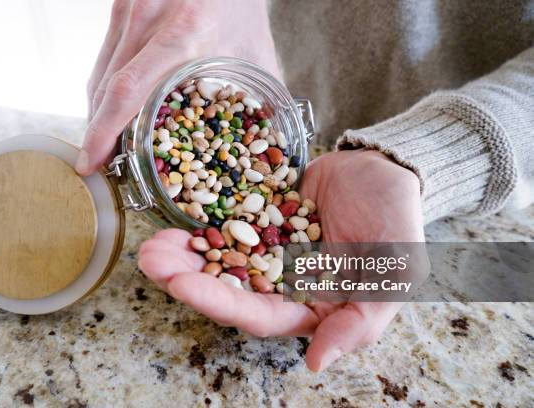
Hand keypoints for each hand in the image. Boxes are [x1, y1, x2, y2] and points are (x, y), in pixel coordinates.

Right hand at [78, 0, 280, 174]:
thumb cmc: (242, 7)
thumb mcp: (256, 54)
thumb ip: (260, 101)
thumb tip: (263, 146)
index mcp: (185, 34)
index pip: (127, 90)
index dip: (104, 131)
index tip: (91, 161)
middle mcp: (148, 19)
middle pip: (106, 88)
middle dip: (98, 133)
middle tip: (100, 165)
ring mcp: (130, 10)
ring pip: (99, 75)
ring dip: (97, 114)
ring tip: (104, 145)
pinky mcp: (121, 6)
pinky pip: (105, 58)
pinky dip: (104, 90)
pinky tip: (112, 112)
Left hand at [138, 149, 424, 370]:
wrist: (384, 169)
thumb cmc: (397, 224)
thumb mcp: (392, 277)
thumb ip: (358, 323)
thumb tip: (314, 364)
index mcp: (307, 305)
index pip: (257, 315)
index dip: (219, 303)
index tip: (182, 285)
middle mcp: (279, 282)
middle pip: (226, 288)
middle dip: (186, 278)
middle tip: (150, 263)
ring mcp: (264, 248)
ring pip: (216, 257)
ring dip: (182, 254)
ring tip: (151, 245)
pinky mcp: (256, 216)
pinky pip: (222, 221)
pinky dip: (198, 221)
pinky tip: (172, 217)